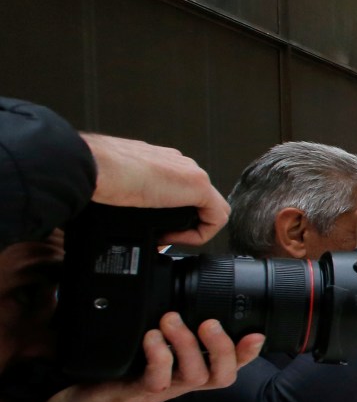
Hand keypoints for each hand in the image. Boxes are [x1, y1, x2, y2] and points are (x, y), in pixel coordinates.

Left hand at [35, 313, 264, 401]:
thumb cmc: (126, 367)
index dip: (248, 352)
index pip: (233, 363)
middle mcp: (186, 380)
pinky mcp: (140, 391)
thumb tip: (182, 283)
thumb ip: (173, 320)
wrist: (89, 398)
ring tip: (171, 320)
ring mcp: (166, 388)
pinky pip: (159, 379)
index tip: (255, 333)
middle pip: (222, 374)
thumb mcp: (155, 341)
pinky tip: (151, 338)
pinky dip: (159, 357)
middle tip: (209, 322)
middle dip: (222, 347)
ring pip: (194, 375)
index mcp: (195, 367)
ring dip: (186, 345)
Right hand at [81, 133, 228, 245]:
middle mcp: (180, 165)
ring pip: (210, 208)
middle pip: (199, 202)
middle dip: (185, 224)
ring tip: (167, 237)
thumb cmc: (98, 175)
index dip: (174, 217)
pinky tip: (175, 236)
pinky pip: (216, 217)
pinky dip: (199, 233)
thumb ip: (134, 197)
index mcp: (162, 164)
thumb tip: (132, 216)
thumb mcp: (121, 189)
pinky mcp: (198, 184)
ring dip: (193, 229)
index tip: (155, 230)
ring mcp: (191, 172)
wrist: (94, 166)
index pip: (181, 193)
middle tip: (163, 236)